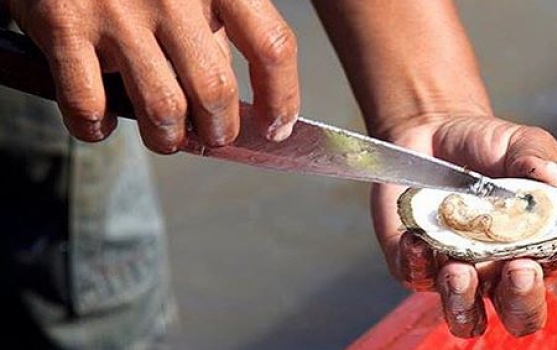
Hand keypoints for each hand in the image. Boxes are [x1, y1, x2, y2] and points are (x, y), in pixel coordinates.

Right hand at [8, 0, 298, 152]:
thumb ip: (219, 26)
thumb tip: (251, 101)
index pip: (271, 47)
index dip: (280, 98)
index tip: (275, 128)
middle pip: (215, 90)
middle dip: (219, 130)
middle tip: (213, 135)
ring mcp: (117, 10)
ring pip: (161, 110)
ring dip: (167, 139)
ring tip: (166, 136)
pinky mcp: (64, 25)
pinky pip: (89, 105)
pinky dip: (97, 127)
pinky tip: (102, 121)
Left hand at [371, 115, 556, 337]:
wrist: (434, 133)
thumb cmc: (487, 146)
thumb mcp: (518, 142)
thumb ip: (536, 156)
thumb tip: (549, 174)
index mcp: (532, 247)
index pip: (547, 278)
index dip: (542, 280)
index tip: (532, 259)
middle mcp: (497, 270)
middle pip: (517, 315)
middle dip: (519, 303)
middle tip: (514, 270)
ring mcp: (454, 271)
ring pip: (465, 315)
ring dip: (463, 301)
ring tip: (458, 270)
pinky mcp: (413, 263)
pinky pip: (415, 277)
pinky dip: (416, 263)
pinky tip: (417, 238)